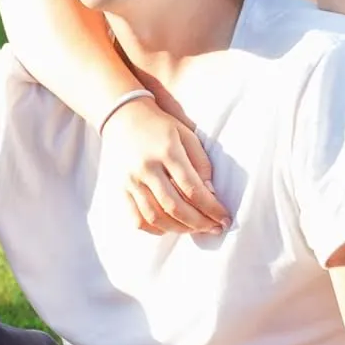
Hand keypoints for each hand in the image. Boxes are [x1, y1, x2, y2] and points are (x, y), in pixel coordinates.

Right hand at [100, 97, 230, 234]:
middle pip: (175, 207)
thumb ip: (200, 163)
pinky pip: (136, 219)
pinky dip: (154, 229)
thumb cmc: (159, 126)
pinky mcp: (120, 189)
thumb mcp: (186, 134)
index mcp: (167, 151)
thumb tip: (210, 193)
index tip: (224, 218)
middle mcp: (146, 168)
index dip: (211, 208)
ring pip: (155, 217)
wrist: (122, 116)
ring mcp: (130, 181)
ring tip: (195, 229)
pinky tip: (169, 228)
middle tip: (214, 229)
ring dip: (180, 229)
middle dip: (199, 223)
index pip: (193, 188)